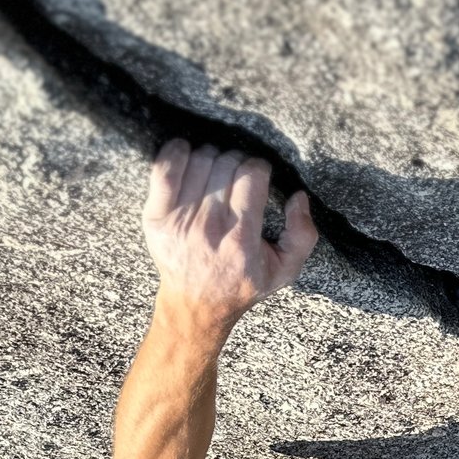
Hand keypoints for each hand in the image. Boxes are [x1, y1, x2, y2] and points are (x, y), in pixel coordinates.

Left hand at [141, 139, 316, 332]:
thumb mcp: (284, 271)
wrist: (196, 305)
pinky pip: (164, 170)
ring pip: (199, 161)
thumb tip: (298, 197)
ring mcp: (179, 222)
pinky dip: (176, 153)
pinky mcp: (156, 217)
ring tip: (216, 171)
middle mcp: (209, 229)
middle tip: (237, 175)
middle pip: (226, 164)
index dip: (259, 167)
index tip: (258, 175)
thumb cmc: (242, 284)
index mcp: (241, 240)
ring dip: (211, 157)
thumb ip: (303, 235)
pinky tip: (187, 154)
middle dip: (237, 162)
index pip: (252, 176)